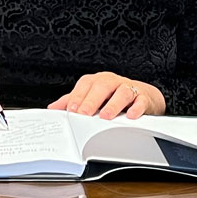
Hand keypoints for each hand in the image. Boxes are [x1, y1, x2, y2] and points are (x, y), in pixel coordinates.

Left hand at [47, 72, 164, 118]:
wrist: (142, 95)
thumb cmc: (113, 95)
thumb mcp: (91, 96)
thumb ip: (74, 101)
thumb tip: (53, 108)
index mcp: (98, 81)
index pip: (86, 85)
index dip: (78, 96)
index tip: (71, 109)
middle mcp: (112, 82)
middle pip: (102, 86)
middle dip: (91, 100)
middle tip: (83, 114)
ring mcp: (128, 88)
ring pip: (122, 92)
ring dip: (113, 104)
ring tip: (105, 116)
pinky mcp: (143, 97)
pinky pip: (140, 100)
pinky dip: (136, 108)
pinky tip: (131, 116)